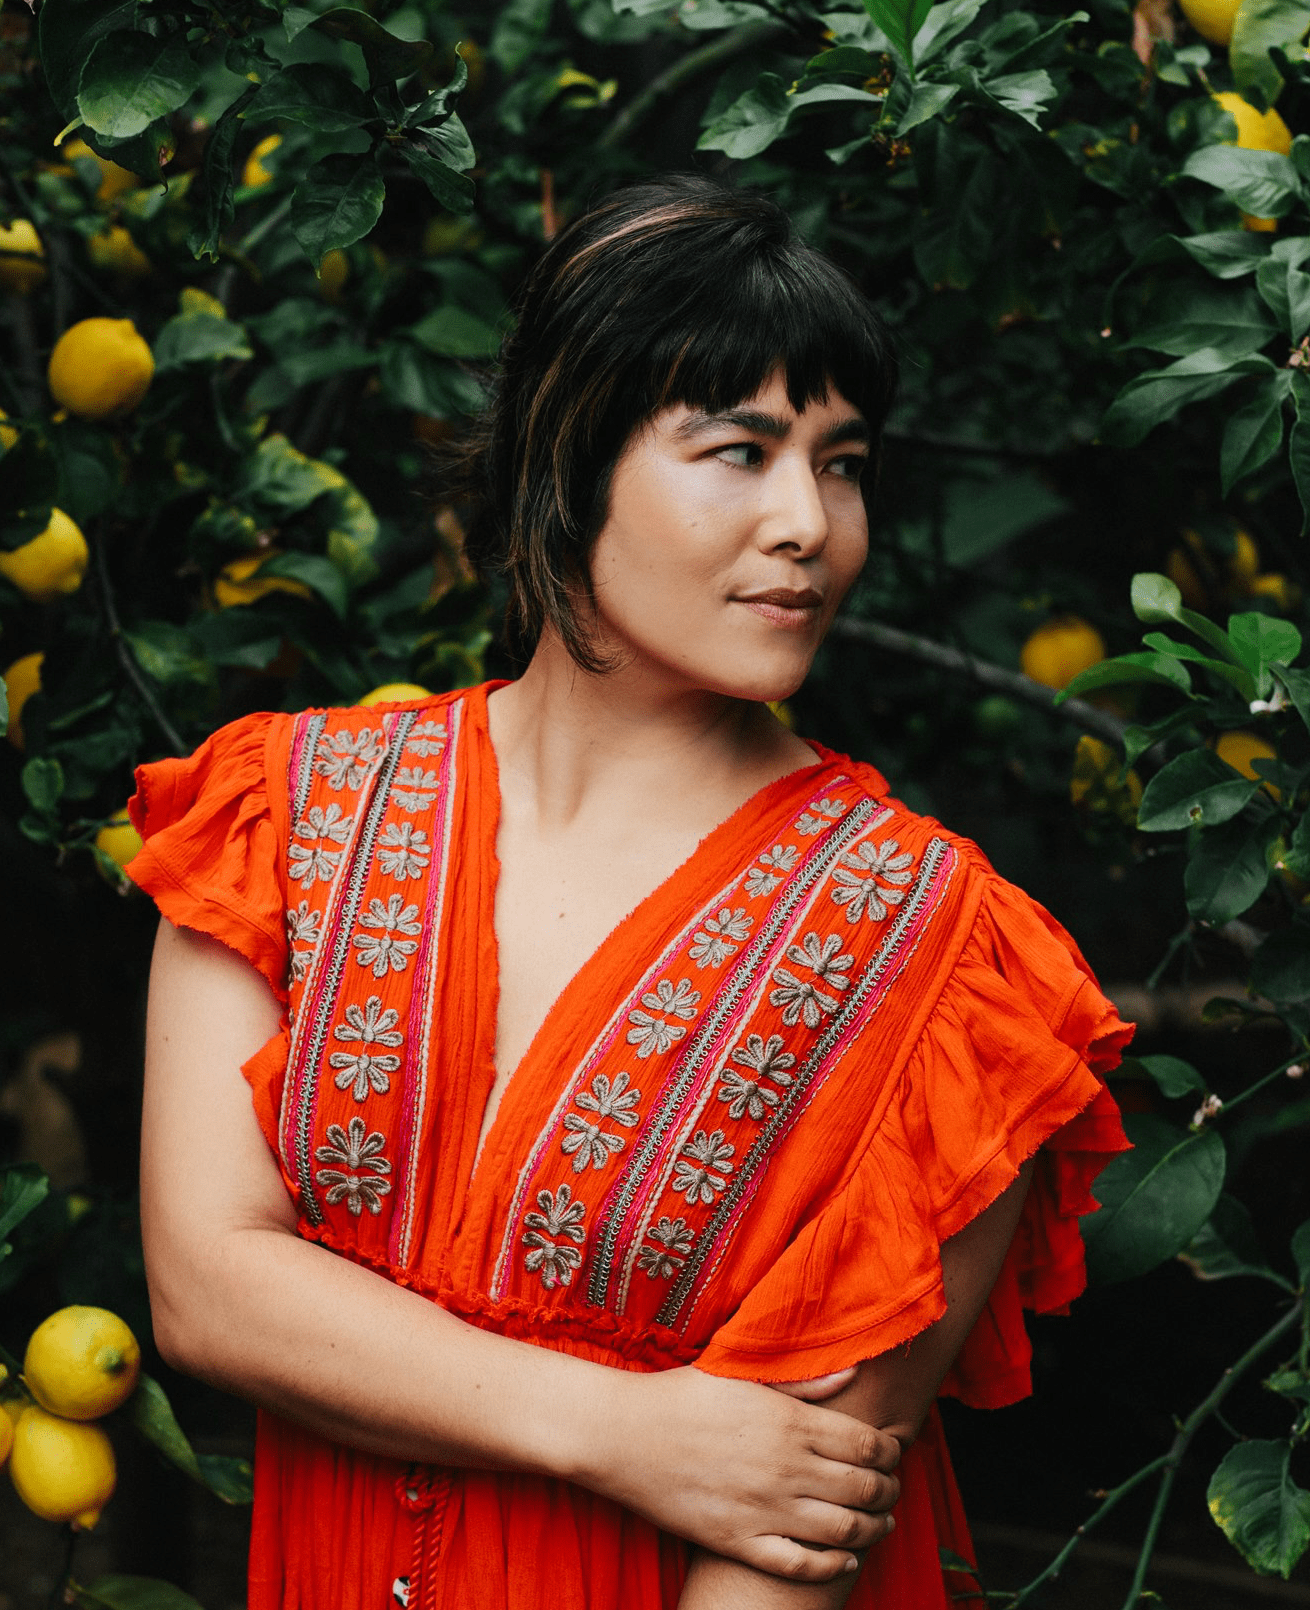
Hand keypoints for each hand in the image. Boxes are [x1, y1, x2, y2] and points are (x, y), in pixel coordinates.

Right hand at [579, 1364, 899, 1582]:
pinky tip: (844, 1557)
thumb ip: (803, 1381)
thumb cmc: (682, 1395)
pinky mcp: (739, 1541)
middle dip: (890, 1492)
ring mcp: (764, 1509)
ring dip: (873, 1529)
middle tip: (892, 1490)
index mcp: (791, 1422)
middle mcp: (786, 1468)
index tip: (894, 1452)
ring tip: (880, 1524)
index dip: (891, 1452)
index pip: (867, 1444)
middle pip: (864, 1489)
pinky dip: (832, 1565)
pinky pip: (801, 1565)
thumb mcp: (743, 1374)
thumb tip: (854, 1373)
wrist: (623, 1434)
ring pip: (843, 1531)